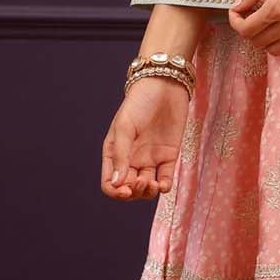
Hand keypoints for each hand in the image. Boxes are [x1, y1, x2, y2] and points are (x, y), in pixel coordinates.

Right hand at [101, 77, 190, 200]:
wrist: (165, 86)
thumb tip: (117, 184)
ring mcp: (150, 159)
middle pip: (129, 189)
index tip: (125, 190)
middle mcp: (131, 159)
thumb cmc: (139, 103)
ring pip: (147, 188)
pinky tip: (164, 185)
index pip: (110, 183)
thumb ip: (121, 156)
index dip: (116, 192)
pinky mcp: (169, 156)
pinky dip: (164, 187)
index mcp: (115, 153)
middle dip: (134, 193)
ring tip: (153, 184)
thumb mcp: (125, 127)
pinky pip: (165, 179)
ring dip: (149, 193)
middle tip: (142, 182)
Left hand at [228, 0, 279, 53]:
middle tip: (250, 14)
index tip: (236, 12)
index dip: (235, 22)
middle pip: (257, 42)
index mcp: (277, 8)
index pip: (246, 30)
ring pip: (273, 50)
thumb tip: (240, 5)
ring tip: (266, 23)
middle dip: (248, 29)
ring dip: (264, 39)